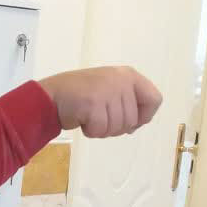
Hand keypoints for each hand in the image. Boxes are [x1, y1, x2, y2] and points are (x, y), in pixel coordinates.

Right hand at [39, 66, 161, 137]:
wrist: (51, 95)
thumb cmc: (81, 95)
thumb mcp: (110, 91)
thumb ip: (128, 102)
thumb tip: (138, 124)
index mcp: (129, 75)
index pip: (155, 100)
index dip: (144, 116)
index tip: (130, 121)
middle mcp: (121, 80)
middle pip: (134, 120)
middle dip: (117, 127)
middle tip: (100, 117)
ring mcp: (108, 91)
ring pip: (118, 127)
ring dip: (103, 130)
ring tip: (90, 116)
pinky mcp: (94, 103)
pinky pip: (101, 130)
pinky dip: (91, 131)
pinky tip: (82, 120)